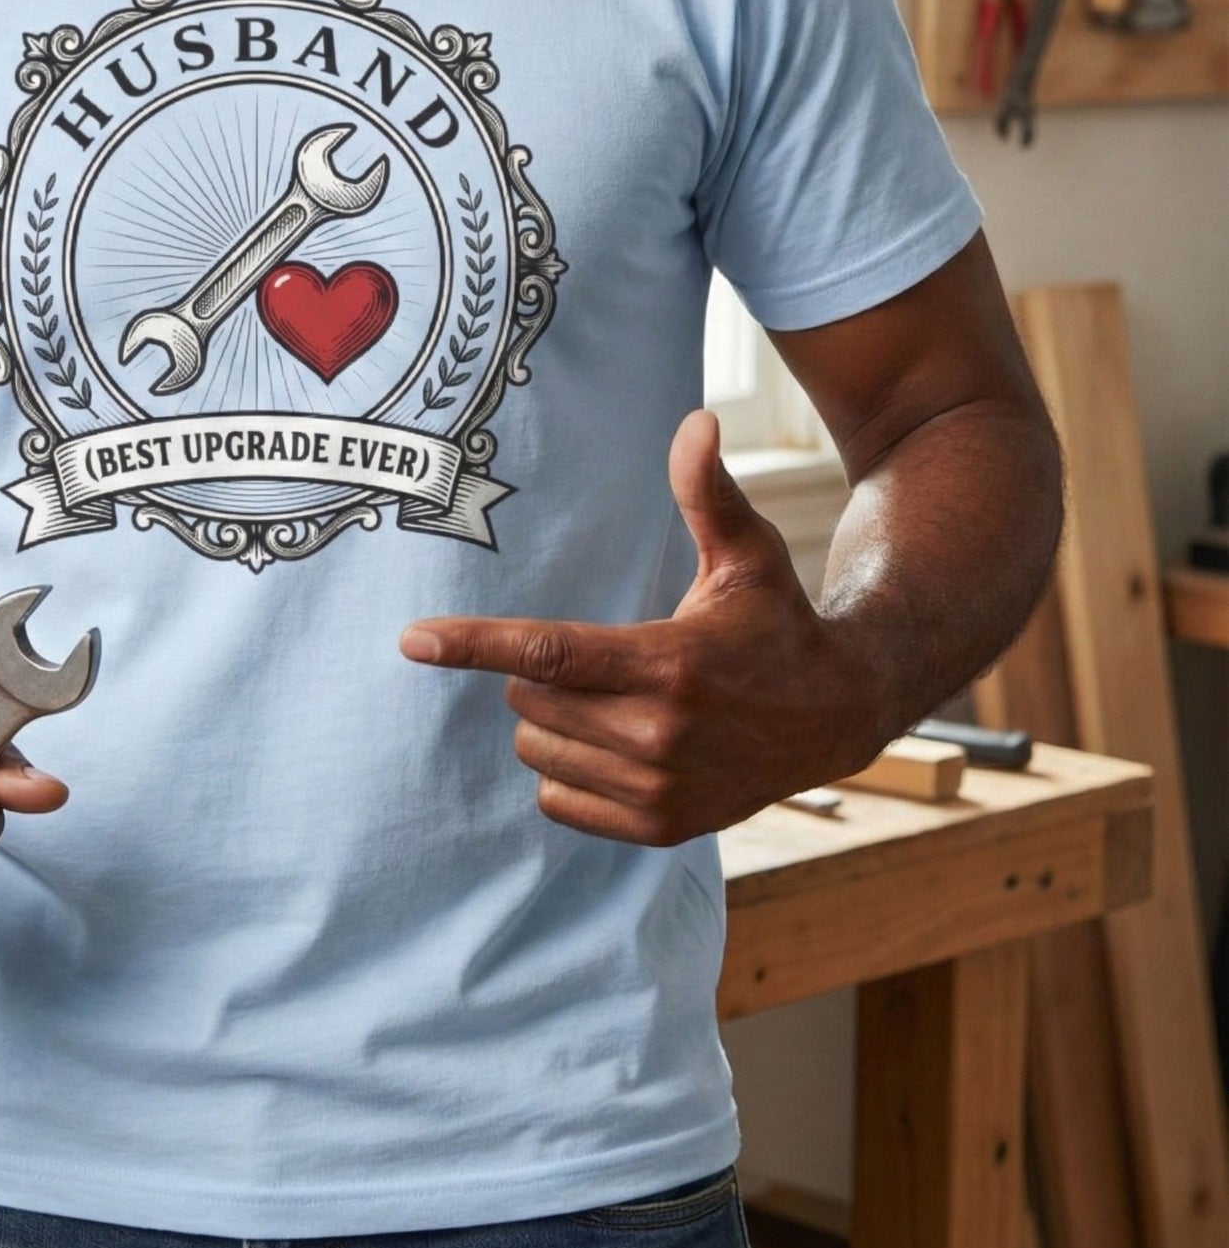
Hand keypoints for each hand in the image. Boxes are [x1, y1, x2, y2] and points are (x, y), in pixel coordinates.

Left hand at [399, 410, 889, 844]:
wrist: (835, 716)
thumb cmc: (774, 620)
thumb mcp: (747, 552)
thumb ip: (707, 491)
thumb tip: (696, 418)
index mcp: (669, 663)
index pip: (548, 653)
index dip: (474, 645)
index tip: (412, 641)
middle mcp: (659, 734)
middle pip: (530, 699)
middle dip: (539, 673)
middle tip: (600, 655)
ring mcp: (659, 789)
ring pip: (536, 750)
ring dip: (551, 721)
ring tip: (615, 699)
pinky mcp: (660, 828)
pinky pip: (556, 799)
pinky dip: (567, 769)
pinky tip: (616, 744)